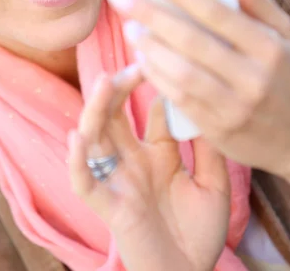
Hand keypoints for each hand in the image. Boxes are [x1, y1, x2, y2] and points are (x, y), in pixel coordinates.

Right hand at [68, 65, 229, 270]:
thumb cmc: (200, 233)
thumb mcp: (212, 184)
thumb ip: (207, 148)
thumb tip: (196, 104)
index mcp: (156, 154)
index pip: (147, 111)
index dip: (152, 87)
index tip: (163, 56)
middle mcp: (132, 162)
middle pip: (114, 115)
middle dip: (119, 88)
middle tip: (135, 62)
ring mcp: (118, 182)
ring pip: (95, 139)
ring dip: (95, 110)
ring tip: (103, 82)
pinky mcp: (109, 207)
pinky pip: (85, 183)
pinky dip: (77, 162)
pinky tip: (77, 138)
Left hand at [106, 0, 289, 181]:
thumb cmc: (286, 77)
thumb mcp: (283, 35)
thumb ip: (257, 0)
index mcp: (268, 48)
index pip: (218, 13)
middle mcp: (252, 78)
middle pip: (192, 41)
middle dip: (150, 15)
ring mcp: (234, 107)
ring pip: (182, 73)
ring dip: (149, 48)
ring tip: (129, 27)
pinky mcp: (218, 129)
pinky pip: (179, 99)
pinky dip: (157, 76)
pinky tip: (142, 59)